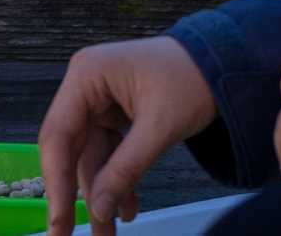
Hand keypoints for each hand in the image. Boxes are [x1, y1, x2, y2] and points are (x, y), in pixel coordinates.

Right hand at [39, 33, 213, 235]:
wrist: (224, 62)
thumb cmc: (191, 81)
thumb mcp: (159, 128)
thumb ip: (125, 170)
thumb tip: (98, 211)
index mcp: (87, 76)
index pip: (59, 136)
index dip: (56, 182)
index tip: (58, 222)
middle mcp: (85, 87)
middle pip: (70, 149)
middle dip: (76, 194)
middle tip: (67, 235)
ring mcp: (99, 101)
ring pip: (90, 157)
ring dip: (100, 195)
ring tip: (108, 234)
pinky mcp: (114, 115)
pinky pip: (108, 154)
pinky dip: (117, 180)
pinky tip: (127, 209)